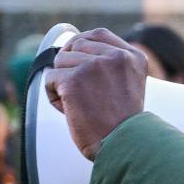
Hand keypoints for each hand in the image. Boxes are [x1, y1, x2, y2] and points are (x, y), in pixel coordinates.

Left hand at [44, 29, 147, 160]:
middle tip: (82, 93)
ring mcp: (94, 66)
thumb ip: (111, 64)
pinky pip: (50, 79)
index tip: (80, 66)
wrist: (123, 148)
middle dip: (71, 67)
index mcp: (133, 57)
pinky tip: (70, 111)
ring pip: (60, 62)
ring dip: (63, 83)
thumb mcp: (128, 85)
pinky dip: (55, 97)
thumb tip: (74, 45)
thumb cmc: (123, 125)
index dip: (82, 46)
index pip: (98, 35)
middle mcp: (116, 57)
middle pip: (75, 46)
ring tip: (79, 105)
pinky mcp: (74, 80)